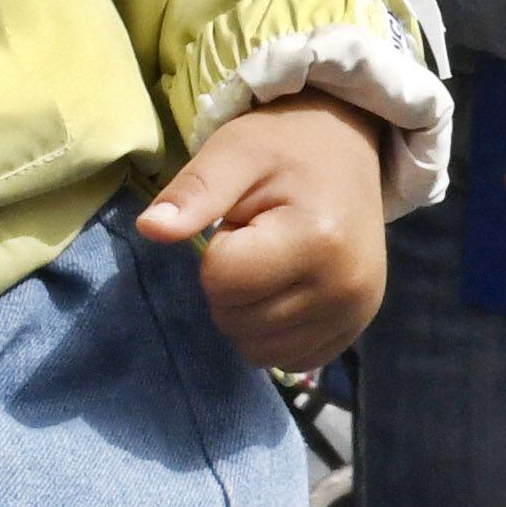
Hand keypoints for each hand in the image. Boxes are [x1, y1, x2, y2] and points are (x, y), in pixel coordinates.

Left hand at [143, 94, 389, 369]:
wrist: (346, 146)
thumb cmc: (284, 147)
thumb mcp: (234, 152)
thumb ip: (193, 192)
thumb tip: (149, 229)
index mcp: (317, 240)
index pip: (223, 282)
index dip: (218, 251)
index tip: (244, 221)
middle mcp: (345, 288)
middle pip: (238, 321)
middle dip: (232, 285)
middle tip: (260, 239)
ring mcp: (356, 314)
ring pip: (259, 351)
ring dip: (249, 313)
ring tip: (275, 263)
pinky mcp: (357, 328)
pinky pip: (291, 360)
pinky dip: (275, 333)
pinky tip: (288, 290)